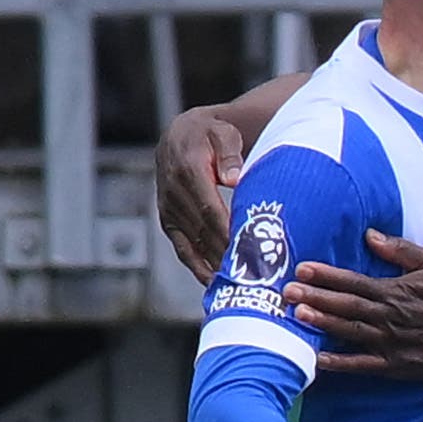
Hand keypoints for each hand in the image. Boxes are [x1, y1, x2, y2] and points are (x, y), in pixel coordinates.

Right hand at [156, 105, 250, 277]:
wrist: (180, 135)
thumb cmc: (211, 135)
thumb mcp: (223, 134)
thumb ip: (229, 154)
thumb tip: (234, 179)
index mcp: (188, 172)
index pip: (210, 208)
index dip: (227, 232)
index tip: (247, 252)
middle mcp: (174, 194)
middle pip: (204, 231)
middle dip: (228, 255)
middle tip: (254, 277)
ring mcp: (169, 210)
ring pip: (194, 243)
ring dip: (215, 266)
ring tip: (239, 287)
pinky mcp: (168, 221)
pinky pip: (182, 248)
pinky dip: (197, 267)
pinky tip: (214, 284)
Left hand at [290, 232, 422, 377]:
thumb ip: (401, 251)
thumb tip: (369, 235)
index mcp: (396, 290)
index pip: (354, 281)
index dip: (327, 274)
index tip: (303, 267)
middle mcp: (390, 316)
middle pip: (345, 305)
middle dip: (315, 296)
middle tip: (286, 291)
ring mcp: (391, 343)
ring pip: (350, 332)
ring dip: (323, 323)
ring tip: (297, 315)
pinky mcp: (397, 366)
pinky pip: (363, 365)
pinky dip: (340, 363)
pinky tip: (318, 359)